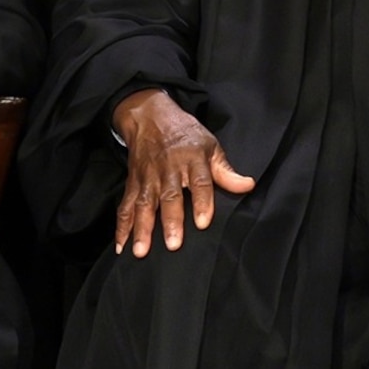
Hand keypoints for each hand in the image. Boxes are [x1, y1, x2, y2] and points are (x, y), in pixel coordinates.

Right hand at [113, 89, 255, 256]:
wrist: (150, 116)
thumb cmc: (185, 133)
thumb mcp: (210, 145)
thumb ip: (226, 171)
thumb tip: (247, 186)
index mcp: (192, 159)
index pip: (200, 182)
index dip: (203, 202)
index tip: (203, 222)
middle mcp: (169, 170)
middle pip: (170, 197)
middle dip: (171, 221)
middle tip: (173, 244)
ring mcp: (148, 177)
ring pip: (144, 204)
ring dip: (142, 228)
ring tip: (141, 251)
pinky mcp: (133, 183)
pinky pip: (125, 206)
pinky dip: (121, 226)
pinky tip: (121, 245)